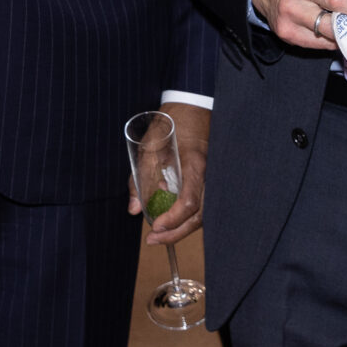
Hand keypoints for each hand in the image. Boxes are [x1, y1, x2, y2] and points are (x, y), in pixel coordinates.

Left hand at [132, 104, 207, 244]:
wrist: (193, 106)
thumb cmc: (171, 123)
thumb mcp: (148, 147)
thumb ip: (139, 179)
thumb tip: (133, 209)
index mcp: (196, 165)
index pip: (189, 204)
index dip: (173, 221)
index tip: (155, 228)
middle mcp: (209, 175)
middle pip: (199, 216)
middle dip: (176, 233)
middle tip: (153, 240)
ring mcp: (213, 178)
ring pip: (203, 213)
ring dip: (182, 227)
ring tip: (159, 231)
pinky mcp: (211, 179)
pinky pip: (203, 203)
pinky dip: (187, 215)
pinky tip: (169, 214)